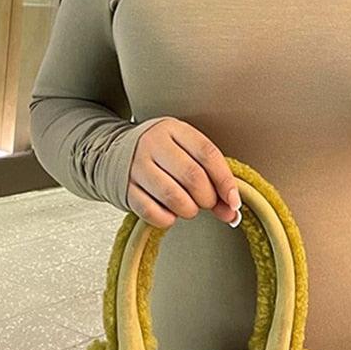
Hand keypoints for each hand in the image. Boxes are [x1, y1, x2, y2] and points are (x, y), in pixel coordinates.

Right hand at [126, 118, 241, 227]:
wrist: (116, 153)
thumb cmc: (162, 155)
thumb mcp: (188, 153)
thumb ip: (212, 179)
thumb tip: (231, 211)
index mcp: (174, 130)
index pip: (208, 154)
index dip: (225, 181)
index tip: (234, 201)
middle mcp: (153, 144)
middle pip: (193, 176)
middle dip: (208, 198)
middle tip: (208, 202)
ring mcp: (137, 167)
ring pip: (173, 196)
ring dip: (189, 210)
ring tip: (190, 207)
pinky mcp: (125, 189)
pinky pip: (151, 212)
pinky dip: (167, 219)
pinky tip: (170, 213)